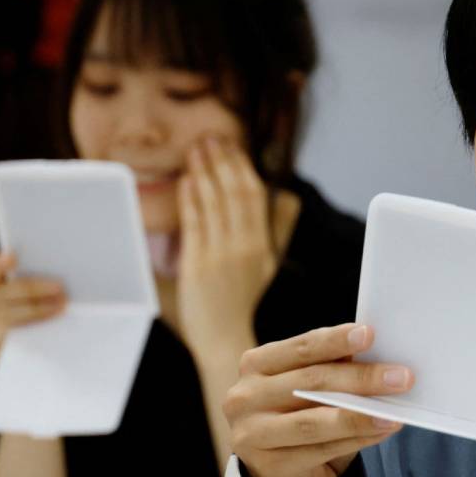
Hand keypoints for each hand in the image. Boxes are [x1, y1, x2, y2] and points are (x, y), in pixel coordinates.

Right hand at [0, 252, 65, 359]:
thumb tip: (62, 268)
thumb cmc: (41, 322)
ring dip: (37, 308)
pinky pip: (10, 336)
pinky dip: (33, 325)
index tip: (14, 256)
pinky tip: (53, 321)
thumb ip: (37, 286)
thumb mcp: (35, 300)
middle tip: (60, 287)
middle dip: (32, 288)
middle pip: (1, 295)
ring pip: (6, 315)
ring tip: (62, 305)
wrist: (39, 361)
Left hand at [177, 138, 276, 355]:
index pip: (254, 195)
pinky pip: (194, 224)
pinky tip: (186, 180)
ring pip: (214, 204)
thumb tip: (289, 197)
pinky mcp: (197, 266)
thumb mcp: (269, 262)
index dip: (242, 166)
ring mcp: (220, 256)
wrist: (225, 339)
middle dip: (222, 162)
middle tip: (210, 137)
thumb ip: (278, 229)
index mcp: (263, 245)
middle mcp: (244, 247)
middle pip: (234, 193)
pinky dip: (190, 199)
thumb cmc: (242, 300)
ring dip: (204, 173)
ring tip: (195, 150)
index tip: (231, 144)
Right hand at [225, 324, 412, 476]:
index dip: (336, 340)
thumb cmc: (299, 415)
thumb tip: (378, 357)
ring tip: (393, 412)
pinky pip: (320, 450)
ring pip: (315, 421)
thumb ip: (332, 369)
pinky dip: (356, 440)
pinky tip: (380, 431)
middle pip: (312, 382)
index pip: (302, 348)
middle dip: (362, 378)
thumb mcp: (308, 387)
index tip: (370, 334)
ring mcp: (252, 433)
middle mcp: (246, 396)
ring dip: (361, 415)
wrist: (278, 469)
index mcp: (256, 364)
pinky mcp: (268, 465)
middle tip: (401, 377)